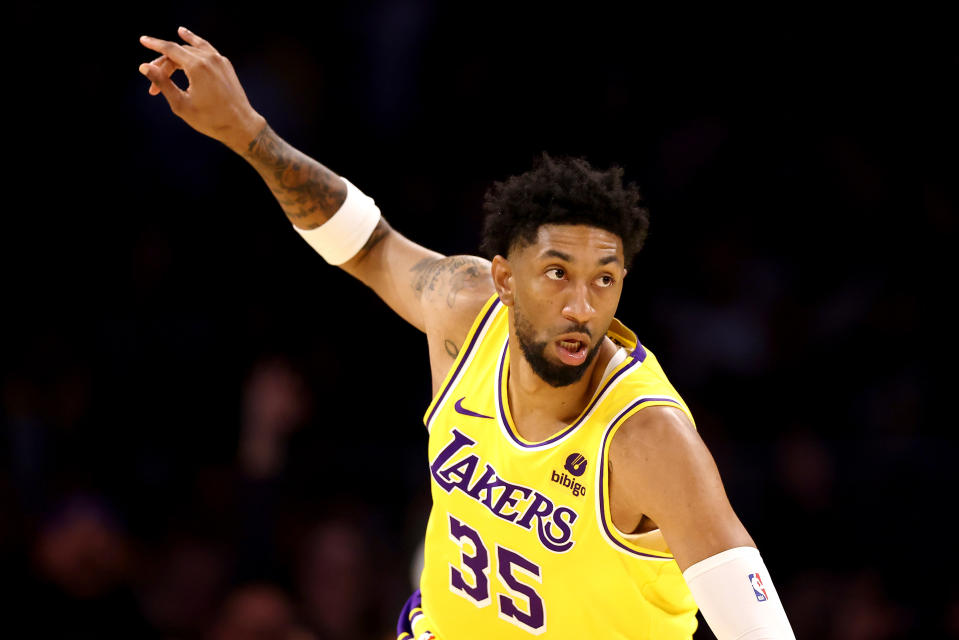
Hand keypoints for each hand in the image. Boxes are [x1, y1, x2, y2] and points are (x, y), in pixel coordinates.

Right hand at [139, 27, 265, 152]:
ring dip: (178, 55)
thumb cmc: (211, 119)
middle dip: (164, 65)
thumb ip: (162, 82)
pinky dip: (195, 42)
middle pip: (179, 52)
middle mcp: (209, 59)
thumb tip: (144, 67)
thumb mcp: (181, 104)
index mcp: (197, 67)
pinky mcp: (226, 65)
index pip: (170, 49)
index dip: (154, 44)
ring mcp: (220, 60)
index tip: (142, 39)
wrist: (241, 125)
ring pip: (192, 50)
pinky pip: (206, 49)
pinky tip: (186, 36)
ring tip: (167, 49)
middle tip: (154, 85)